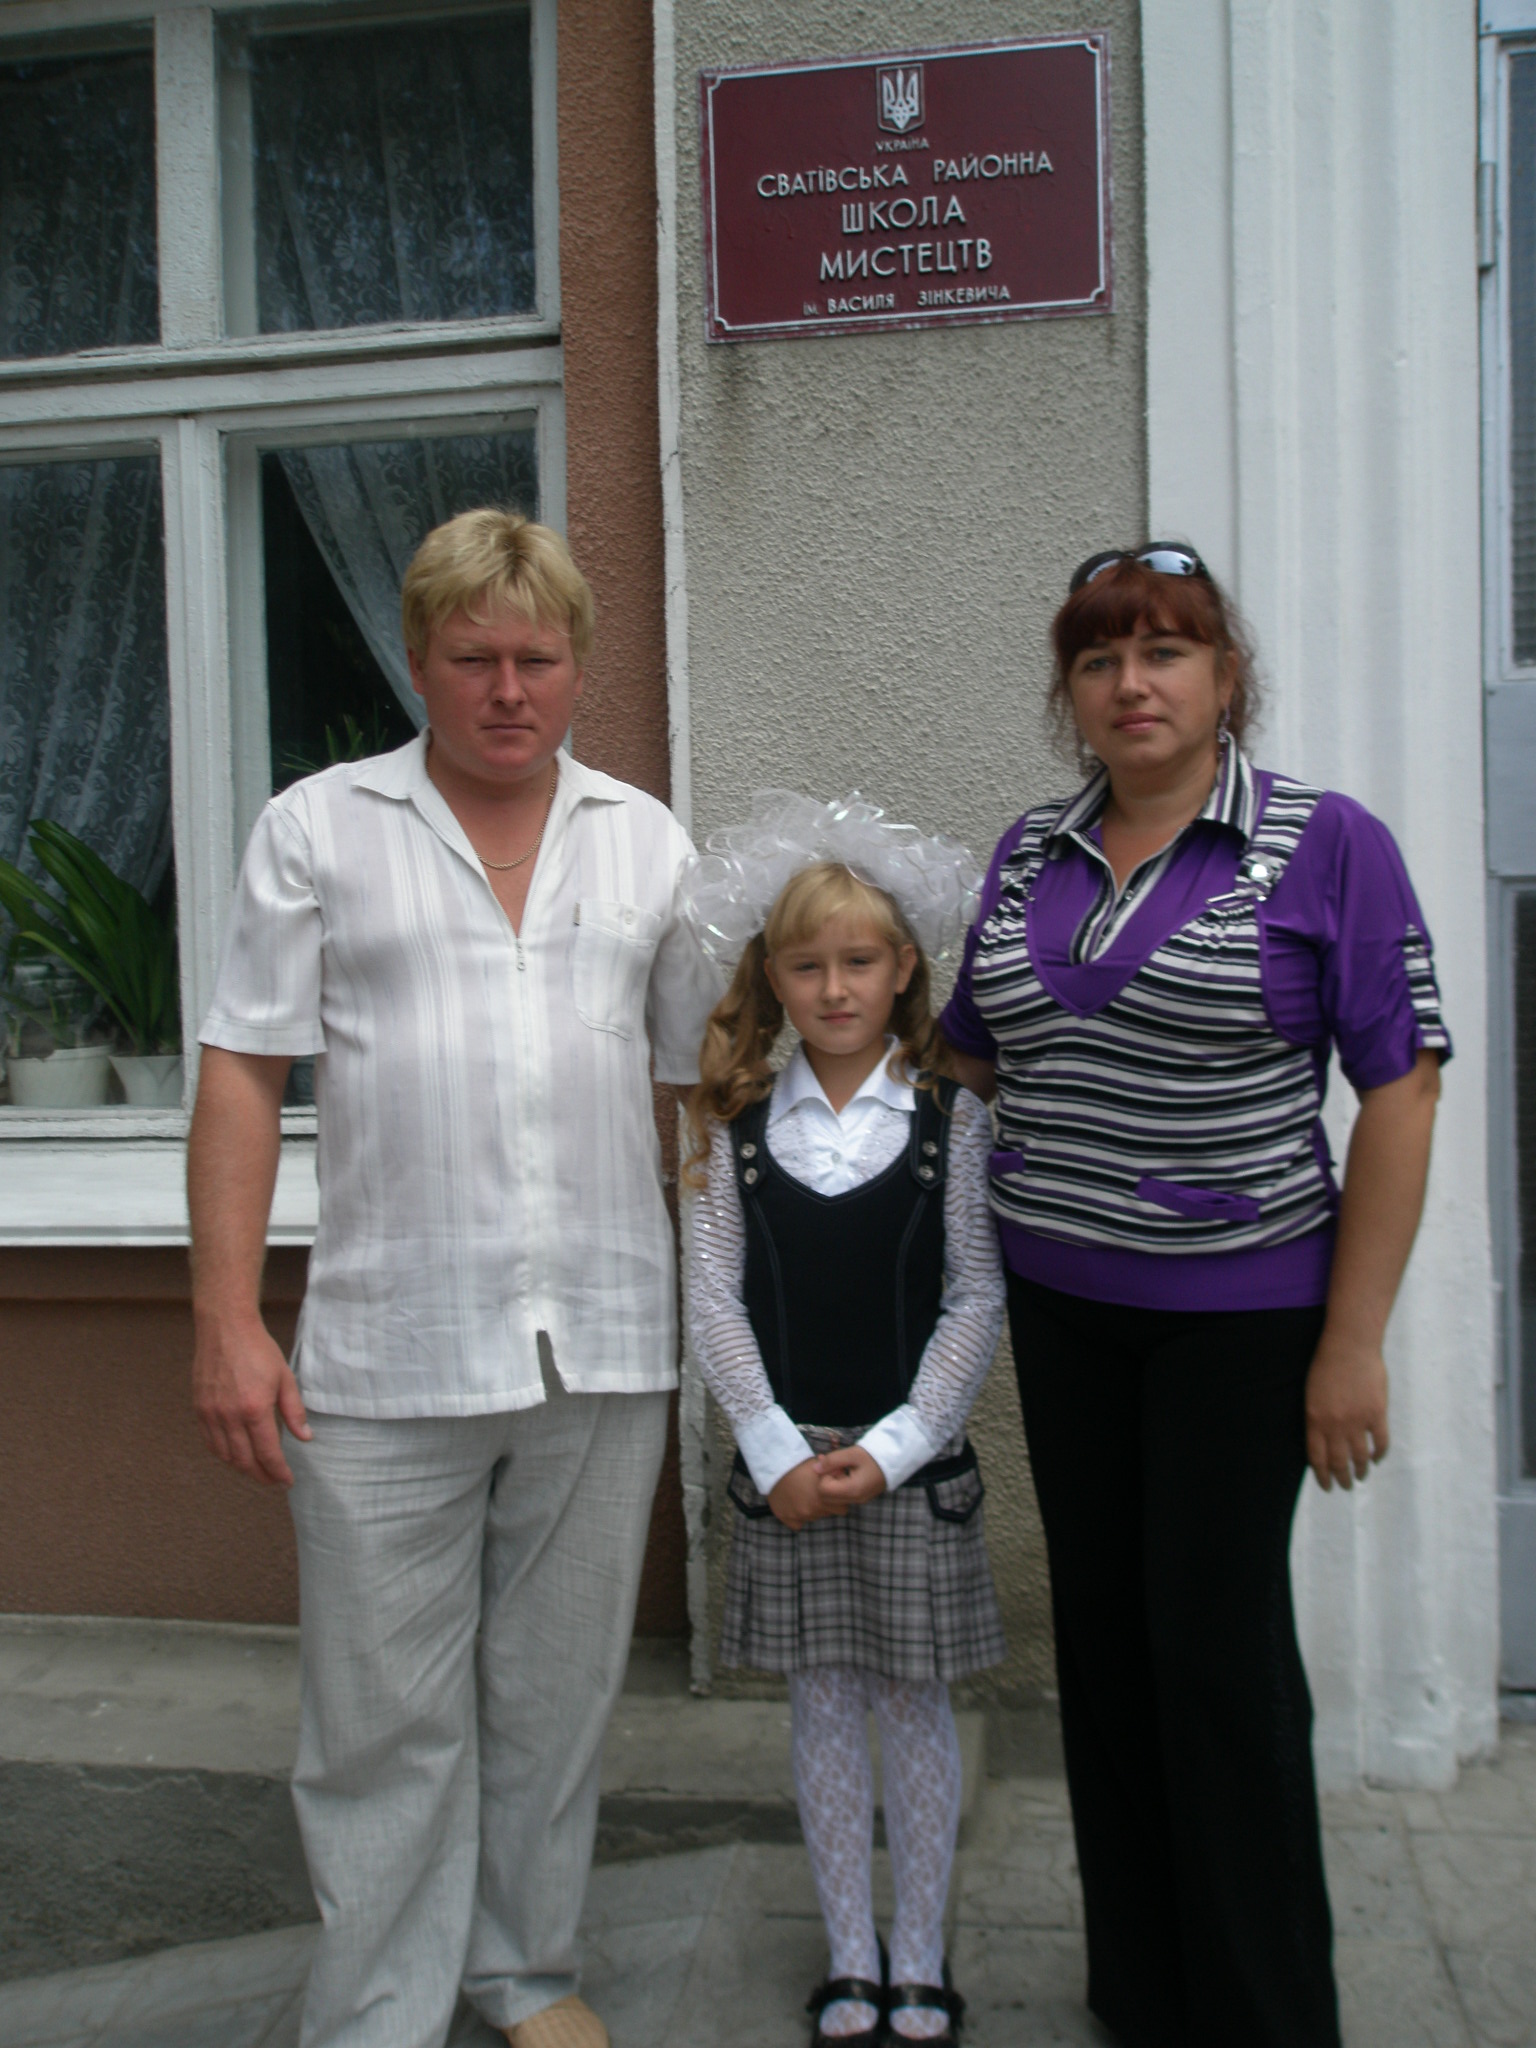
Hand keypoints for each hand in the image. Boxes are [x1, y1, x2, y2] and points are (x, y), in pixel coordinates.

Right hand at [193, 1314, 310, 1487]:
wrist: (226, 1328)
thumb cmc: (258, 1350)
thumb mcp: (285, 1378)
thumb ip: (294, 1411)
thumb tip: (304, 1438)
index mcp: (254, 1409)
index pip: (268, 1453)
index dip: (278, 1471)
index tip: (286, 1481)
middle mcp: (229, 1416)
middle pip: (244, 1460)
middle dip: (261, 1475)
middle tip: (273, 1480)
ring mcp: (211, 1414)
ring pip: (225, 1455)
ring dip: (242, 1468)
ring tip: (257, 1469)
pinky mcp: (199, 1408)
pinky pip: (210, 1442)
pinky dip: (223, 1454)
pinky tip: (235, 1454)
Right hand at [768, 1457, 837, 1530]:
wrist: (775, 1469)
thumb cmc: (798, 1466)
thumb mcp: (819, 1467)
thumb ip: (834, 1472)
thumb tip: (843, 1474)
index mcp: (824, 1496)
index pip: (842, 1508)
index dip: (838, 1500)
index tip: (832, 1493)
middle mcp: (814, 1509)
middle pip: (828, 1514)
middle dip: (827, 1505)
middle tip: (817, 1494)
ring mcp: (801, 1515)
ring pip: (814, 1517)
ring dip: (812, 1509)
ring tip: (804, 1495)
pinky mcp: (789, 1519)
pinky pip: (798, 1524)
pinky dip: (798, 1517)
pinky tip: (795, 1504)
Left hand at [816, 1444, 886, 1510]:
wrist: (892, 1461)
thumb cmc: (872, 1456)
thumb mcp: (851, 1453)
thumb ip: (832, 1460)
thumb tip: (815, 1468)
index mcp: (852, 1489)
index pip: (823, 1490)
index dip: (824, 1476)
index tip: (834, 1465)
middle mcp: (854, 1499)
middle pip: (826, 1497)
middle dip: (826, 1481)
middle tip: (836, 1467)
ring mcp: (857, 1501)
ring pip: (832, 1499)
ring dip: (832, 1484)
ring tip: (841, 1470)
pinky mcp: (858, 1499)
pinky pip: (841, 1498)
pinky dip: (838, 1487)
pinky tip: (845, 1474)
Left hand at [1305, 1331, 1389, 1490]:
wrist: (1349, 1347)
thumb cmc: (1326, 1365)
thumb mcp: (1311, 1394)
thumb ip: (1317, 1419)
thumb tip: (1323, 1441)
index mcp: (1314, 1420)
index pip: (1317, 1457)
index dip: (1322, 1475)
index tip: (1327, 1485)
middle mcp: (1335, 1425)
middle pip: (1338, 1462)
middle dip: (1341, 1478)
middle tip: (1345, 1486)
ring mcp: (1357, 1420)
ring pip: (1360, 1457)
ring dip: (1361, 1470)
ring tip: (1361, 1476)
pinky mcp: (1377, 1414)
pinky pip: (1380, 1442)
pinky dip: (1379, 1454)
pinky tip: (1377, 1458)